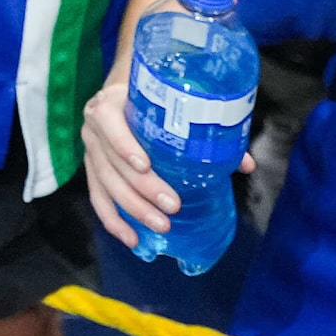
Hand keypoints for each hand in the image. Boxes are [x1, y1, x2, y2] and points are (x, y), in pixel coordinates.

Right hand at [81, 68, 253, 247]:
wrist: (122, 97)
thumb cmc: (150, 102)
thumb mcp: (169, 105)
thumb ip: (203, 129)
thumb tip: (245, 163)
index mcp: (110, 104)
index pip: (108, 122)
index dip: (123, 144)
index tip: (145, 165)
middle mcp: (94, 130)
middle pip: (113, 162)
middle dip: (143, 188)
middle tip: (172, 205)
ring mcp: (90, 152)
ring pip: (106, 184)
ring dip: (133, 209)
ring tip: (161, 225)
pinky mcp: (92, 172)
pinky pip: (98, 199)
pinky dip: (114, 221)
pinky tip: (132, 238)